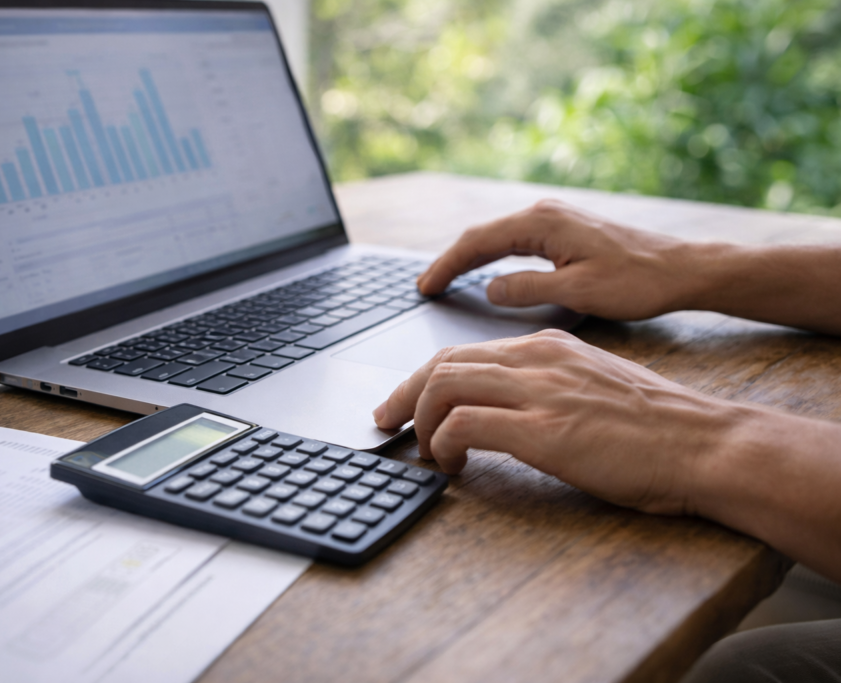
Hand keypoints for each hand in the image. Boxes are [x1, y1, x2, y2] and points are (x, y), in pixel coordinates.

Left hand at [372, 330, 745, 515]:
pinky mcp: (543, 429)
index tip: (407, 403)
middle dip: (404, 394)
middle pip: (442, 362)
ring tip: (421, 450)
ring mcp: (540, 391)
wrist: (704, 443)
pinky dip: (443, 443)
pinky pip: (465, 424)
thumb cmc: (656, 426)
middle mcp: (537, 358)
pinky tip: (451, 465)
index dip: (425, 378)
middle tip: (386, 422)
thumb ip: (547, 385)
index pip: (465, 352)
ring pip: (445, 385)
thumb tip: (505, 409)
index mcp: (548, 345)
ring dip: (419, 421)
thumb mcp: (593, 385)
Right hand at [416, 200, 696, 319]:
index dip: (446, 266)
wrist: (682, 270)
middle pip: (482, 235)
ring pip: (498, 236)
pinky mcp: (566, 230)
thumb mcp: (577, 292)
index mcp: (542, 223)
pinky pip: (516, 241)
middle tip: (425, 287)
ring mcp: (556, 219)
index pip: (478, 242)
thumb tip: (490, 289)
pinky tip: (486, 271)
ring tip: (445, 281)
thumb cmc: (636, 281)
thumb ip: (527, 289)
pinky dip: (492, 256)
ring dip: (470, 258)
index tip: (424, 288)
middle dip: (451, 261)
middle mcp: (545, 212)